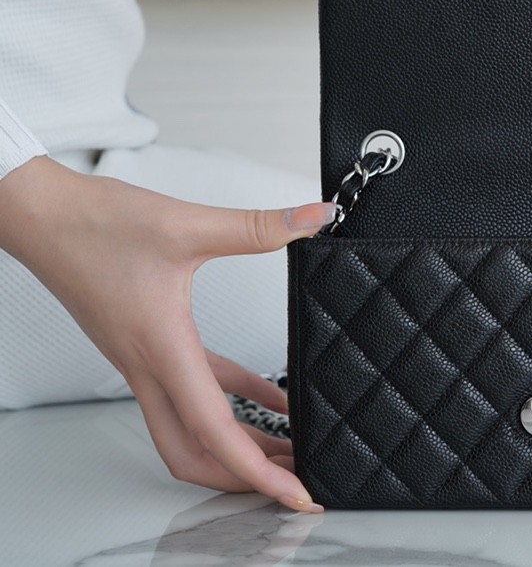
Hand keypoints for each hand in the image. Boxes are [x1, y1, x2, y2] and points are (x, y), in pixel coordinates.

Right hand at [0, 157, 334, 512]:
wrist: (40, 215)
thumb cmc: (94, 224)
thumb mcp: (187, 225)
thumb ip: (256, 227)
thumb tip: (314, 217)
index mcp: (162, 349)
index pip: (214, 431)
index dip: (257, 470)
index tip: (293, 494)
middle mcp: (150, 366)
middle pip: (196, 452)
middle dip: (245, 477)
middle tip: (295, 483)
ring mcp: (146, 358)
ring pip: (194, 424)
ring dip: (241, 441)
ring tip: (294, 444)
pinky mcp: (148, 341)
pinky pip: (197, 385)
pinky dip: (236, 397)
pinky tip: (273, 394)